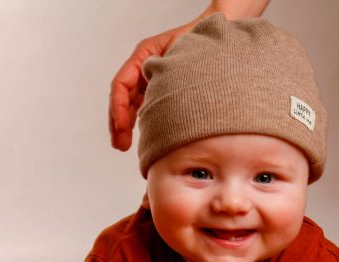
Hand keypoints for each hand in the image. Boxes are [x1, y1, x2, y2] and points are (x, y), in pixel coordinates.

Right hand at [108, 0, 269, 150]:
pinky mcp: (162, 90)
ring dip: (126, 126)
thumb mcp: (180, 53)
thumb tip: (152, 101)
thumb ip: (163, 71)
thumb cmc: (201, 39)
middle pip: (123, 98)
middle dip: (118, 123)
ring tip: (123, 145)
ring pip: (132, 106)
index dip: (118, 108)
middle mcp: (144, 68)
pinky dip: (141, 122)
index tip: (122, 127)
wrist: (220, 38)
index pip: (121, 85)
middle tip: (120, 145)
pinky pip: (145, 107)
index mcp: (144, 55)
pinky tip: (142, 136)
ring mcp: (152, 80)